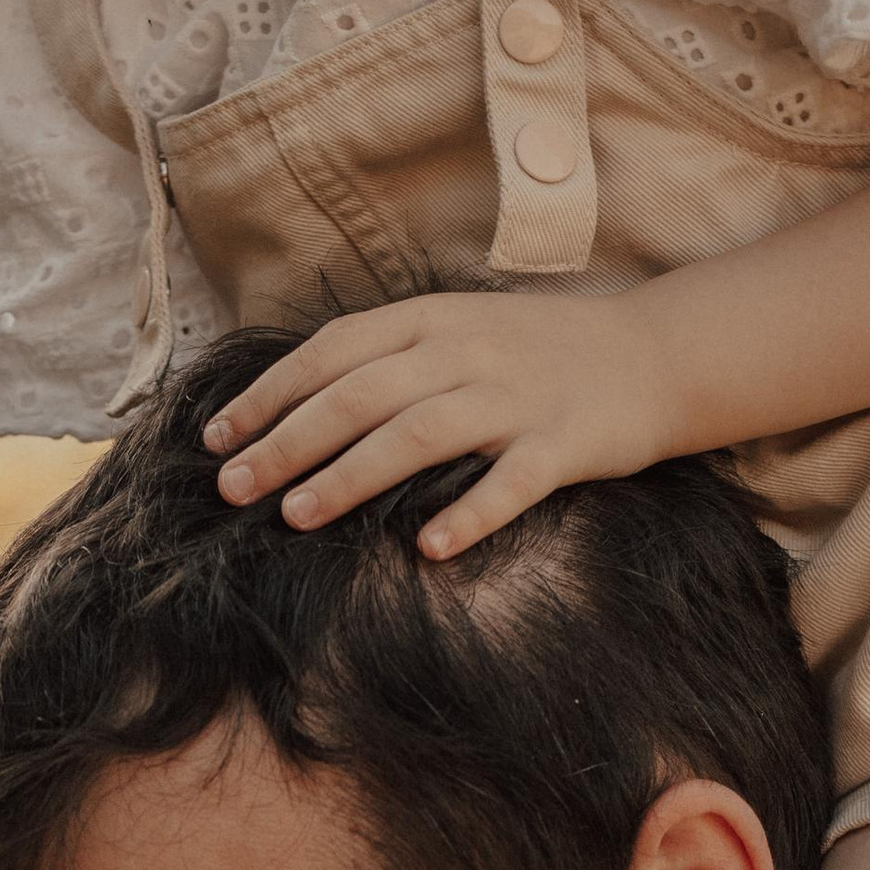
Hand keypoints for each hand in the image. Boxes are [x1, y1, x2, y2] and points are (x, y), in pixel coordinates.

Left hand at [206, 285, 685, 557]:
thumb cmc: (540, 353)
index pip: (333, 352)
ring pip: (419, 434)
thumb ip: (392, 357)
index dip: (269, 394)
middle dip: (288, 442)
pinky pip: (511, 483)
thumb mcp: (460, 331)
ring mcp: (516, 398)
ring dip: (352, 476)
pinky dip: (470, 514)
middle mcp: (467, 352)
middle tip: (233, 489)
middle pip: (361, 395)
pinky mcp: (565, 444)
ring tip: (297, 516)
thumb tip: (300, 402)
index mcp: (433, 319)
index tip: (216, 438)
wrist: (654, 353)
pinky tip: (428, 549)